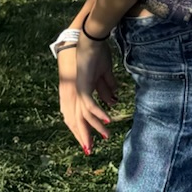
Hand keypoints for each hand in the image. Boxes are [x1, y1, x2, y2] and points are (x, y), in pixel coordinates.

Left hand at [58, 34, 115, 153]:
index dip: (84, 129)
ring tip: (105, 136)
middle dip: (84, 136)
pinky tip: (107, 120)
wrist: (91, 41)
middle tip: (89, 150)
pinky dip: (98, 113)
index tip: (90, 141)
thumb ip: (107, 88)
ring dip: (95, 127)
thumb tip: (114, 100)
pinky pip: (90, 105)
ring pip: (84, 116)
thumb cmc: (97, 55)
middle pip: (78, 120)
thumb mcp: (105, 74)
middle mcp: (76, 95)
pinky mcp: (82, 86)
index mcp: (81, 93)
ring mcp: (78, 91)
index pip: (79, 115)